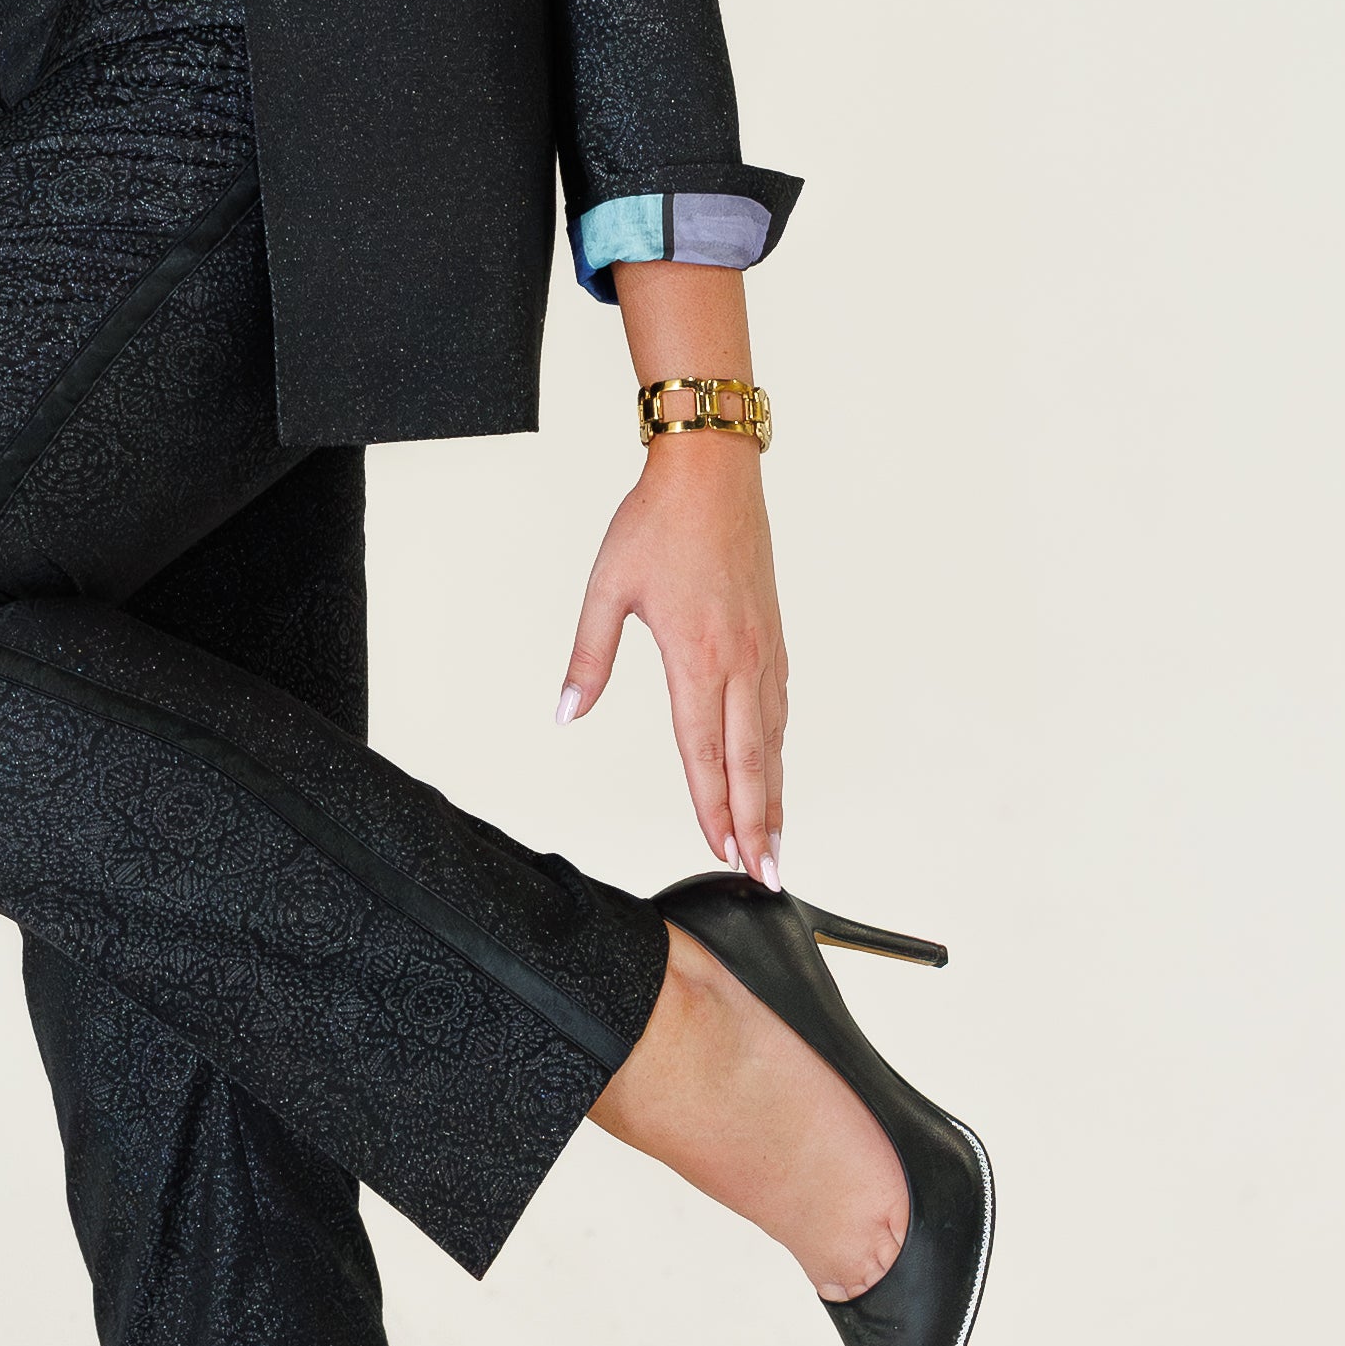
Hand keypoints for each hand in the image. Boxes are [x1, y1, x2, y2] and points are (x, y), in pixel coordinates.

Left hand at [559, 426, 788, 883]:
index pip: (703, 750)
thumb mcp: (606, 589)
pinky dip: (778, 748)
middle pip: (751, 759)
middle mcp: (739, 660)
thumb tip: (565, 712)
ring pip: (772, 738)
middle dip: (756, 822)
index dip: (711, 806)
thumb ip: (588, 658)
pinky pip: (779, 706)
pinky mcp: (773, 636)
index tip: (719, 850)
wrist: (711, 473)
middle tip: (764, 872)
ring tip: (774, 840)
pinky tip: (774, 769)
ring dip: (774, 793)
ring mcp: (763, 649)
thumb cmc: (658, 524)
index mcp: (696, 655)